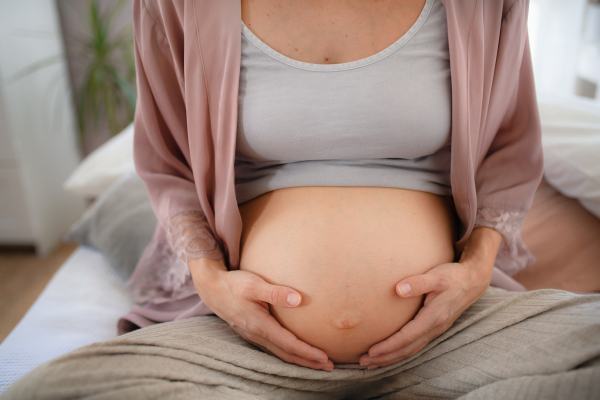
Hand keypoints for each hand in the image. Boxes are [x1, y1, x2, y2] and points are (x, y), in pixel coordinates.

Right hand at [189, 258, 333, 371]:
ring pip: (279, 354)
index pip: (289, 344)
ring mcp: (253, 336)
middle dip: (308, 362)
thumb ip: (276, 292)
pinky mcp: (251, 333)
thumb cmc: (234, 284)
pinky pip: (273, 349)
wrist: (211, 288)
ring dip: (299, 360)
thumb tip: (298, 299)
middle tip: (329, 366)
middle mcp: (256, 334)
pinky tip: (294, 353)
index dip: (307, 352)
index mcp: (260, 325)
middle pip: (286, 354)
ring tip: (317, 363)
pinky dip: (287, 354)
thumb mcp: (254, 284)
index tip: (324, 357)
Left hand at [358, 227, 501, 368]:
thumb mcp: (436, 275)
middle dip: (385, 358)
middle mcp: (435, 328)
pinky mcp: (434, 328)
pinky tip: (389, 353)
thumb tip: (398, 289)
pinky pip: (415, 345)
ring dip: (391, 358)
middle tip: (363, 362)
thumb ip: (417, 282)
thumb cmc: (453, 276)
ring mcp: (435, 330)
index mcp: (434, 317)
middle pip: (407, 349)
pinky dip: (400, 352)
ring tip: (371, 363)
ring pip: (411, 350)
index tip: (371, 351)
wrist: (473, 281)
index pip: (407, 337)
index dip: (388, 346)